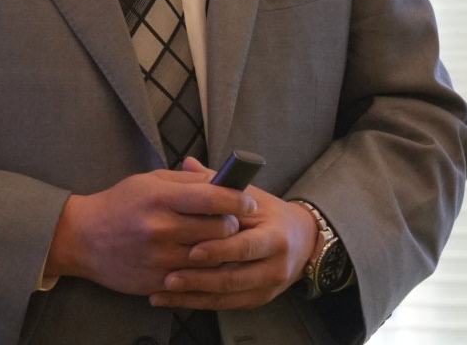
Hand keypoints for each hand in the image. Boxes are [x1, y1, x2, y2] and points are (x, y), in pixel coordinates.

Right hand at [46, 160, 257, 295]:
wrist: (83, 238)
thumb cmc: (120, 204)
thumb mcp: (150, 181)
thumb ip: (188, 181)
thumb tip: (224, 181)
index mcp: (160, 198)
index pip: (213, 199)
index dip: (238, 200)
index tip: (248, 202)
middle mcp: (161, 229)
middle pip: (220, 230)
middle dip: (232, 225)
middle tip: (231, 222)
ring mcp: (160, 259)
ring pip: (212, 257)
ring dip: (222, 250)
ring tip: (219, 242)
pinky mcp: (158, 282)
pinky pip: (195, 278)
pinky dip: (203, 269)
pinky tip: (200, 260)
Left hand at [146, 162, 317, 309]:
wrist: (302, 241)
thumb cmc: (269, 214)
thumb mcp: (250, 196)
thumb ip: (218, 183)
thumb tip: (188, 162)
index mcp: (275, 237)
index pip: (246, 246)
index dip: (219, 250)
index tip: (191, 250)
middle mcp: (275, 266)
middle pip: (235, 277)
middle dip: (200, 278)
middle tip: (169, 277)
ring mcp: (267, 287)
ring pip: (228, 296)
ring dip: (194, 295)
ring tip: (164, 291)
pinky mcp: (258, 300)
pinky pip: (226, 305)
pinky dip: (198, 303)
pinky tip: (173, 300)